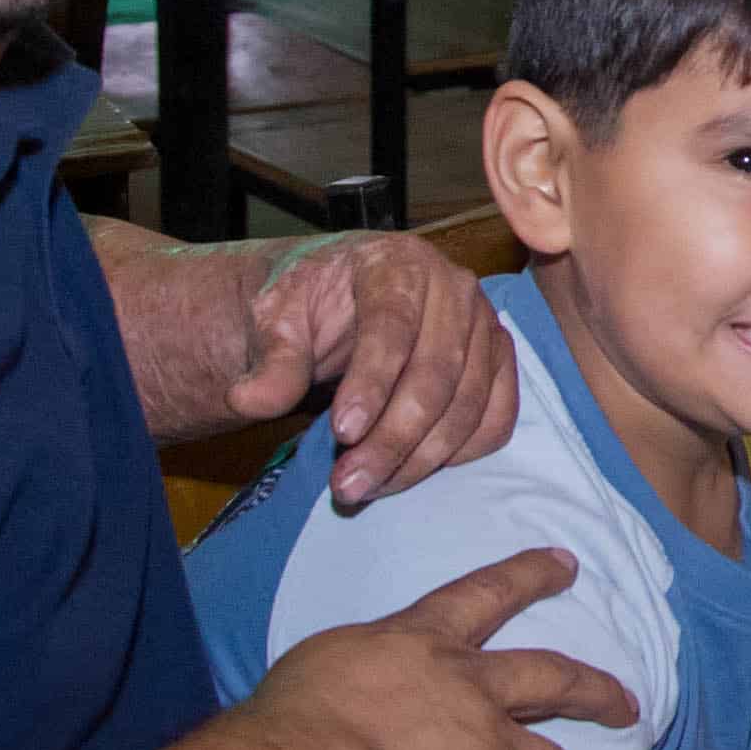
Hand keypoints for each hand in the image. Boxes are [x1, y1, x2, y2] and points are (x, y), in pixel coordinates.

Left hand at [230, 233, 519, 503]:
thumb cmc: (314, 305)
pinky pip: (496, 420)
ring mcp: (485, 326)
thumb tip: (250, 400)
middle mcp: (455, 288)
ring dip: (419, 458)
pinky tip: (411, 470)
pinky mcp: (500, 364)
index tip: (342, 433)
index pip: (393, 325)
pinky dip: (460, 454)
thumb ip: (270, 359)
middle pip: (437, 373)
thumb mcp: (276, 319)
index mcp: (398, 262)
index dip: (371, 383)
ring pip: (468, 404)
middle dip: (392, 439)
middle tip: (348, 484)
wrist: (345, 301)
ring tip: (366, 487)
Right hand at [252, 548, 630, 749]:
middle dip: (594, 690)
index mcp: (421, 641)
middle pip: (552, 677)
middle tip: (626, 703)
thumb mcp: (322, 668)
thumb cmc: (294, 717)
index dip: (528, 575)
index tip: (565, 563)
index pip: (483, 594)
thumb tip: (345, 694)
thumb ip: (354, 677)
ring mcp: (492, 744)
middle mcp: (469, 684)